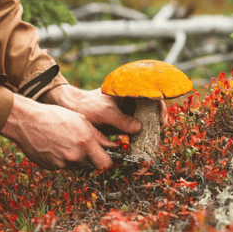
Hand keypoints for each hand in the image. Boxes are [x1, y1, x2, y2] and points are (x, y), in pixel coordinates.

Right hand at [0, 94, 117, 169]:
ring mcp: (62, 163)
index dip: (107, 160)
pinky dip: (60, 158)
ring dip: (73, 156)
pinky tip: (53, 145)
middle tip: (78, 142)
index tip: (105, 156)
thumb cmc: (55, 116)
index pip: (106, 164)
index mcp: (86, 143)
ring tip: (63, 140)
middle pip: (90, 164)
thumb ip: (99, 136)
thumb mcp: (81, 120)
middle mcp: (75, 156)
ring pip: (75, 164)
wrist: (27, 121)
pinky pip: (61, 165)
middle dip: (88, 156)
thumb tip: (114, 146)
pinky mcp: (51, 167)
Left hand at [40, 85, 167, 131]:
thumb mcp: (104, 113)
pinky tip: (143, 141)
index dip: (160, 106)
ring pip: (147, 118)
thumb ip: (121, 121)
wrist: (73, 111)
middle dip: (158, 119)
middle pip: (153, 107)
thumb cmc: (87, 106)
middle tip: (159, 130)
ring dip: (151, 127)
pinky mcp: (125, 121)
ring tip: (152, 137)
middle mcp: (132, 99)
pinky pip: (138, 127)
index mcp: (129, 90)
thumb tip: (139, 128)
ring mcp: (129, 110)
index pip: (152, 94)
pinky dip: (143, 133)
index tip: (160, 119)